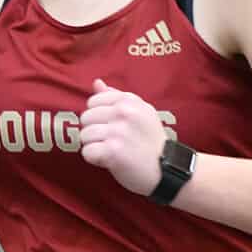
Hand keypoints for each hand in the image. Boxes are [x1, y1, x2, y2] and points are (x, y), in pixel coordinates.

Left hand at [79, 78, 166, 195]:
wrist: (166, 168)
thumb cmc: (150, 140)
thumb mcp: (141, 112)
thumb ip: (116, 96)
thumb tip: (96, 83)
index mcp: (128, 100)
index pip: (93, 102)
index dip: (98, 117)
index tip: (112, 127)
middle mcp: (123, 113)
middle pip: (86, 118)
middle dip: (94, 132)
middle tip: (112, 141)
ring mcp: (117, 131)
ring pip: (85, 135)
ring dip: (94, 146)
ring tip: (111, 150)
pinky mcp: (113, 151)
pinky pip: (87, 152)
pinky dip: (95, 159)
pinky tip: (109, 160)